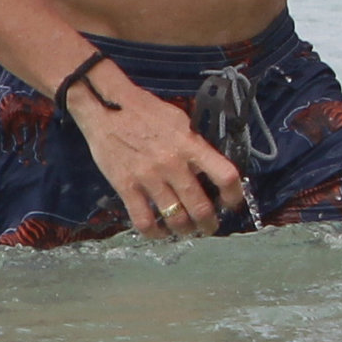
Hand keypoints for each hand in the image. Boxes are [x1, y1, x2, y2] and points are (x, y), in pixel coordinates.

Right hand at [67, 65, 244, 235]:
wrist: (107, 108)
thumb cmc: (146, 111)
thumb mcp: (179, 121)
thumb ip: (195, 144)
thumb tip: (209, 167)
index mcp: (190, 145)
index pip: (224, 175)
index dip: (234, 194)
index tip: (232, 203)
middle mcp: (173, 164)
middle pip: (200, 206)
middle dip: (209, 223)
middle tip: (209, 226)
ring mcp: (149, 178)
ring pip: (175, 219)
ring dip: (185, 230)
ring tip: (187, 230)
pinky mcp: (126, 187)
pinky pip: (144, 221)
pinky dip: (156, 233)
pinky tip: (160, 231)